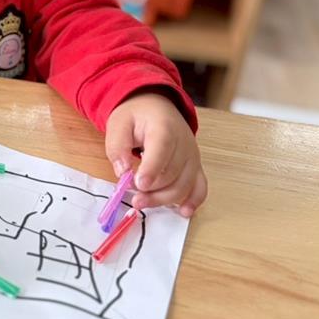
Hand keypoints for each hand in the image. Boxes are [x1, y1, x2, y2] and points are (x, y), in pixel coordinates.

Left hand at [105, 93, 206, 217]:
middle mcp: (184, 142)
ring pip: (184, 185)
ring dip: (163, 199)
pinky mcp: (195, 166)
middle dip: (151, 190)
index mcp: (164, 127)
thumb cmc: (136, 116)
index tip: (137, 184)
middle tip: (132, 197)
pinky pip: (200, 186)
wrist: (156, 107)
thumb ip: (117, 146)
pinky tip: (183, 212)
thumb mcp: (118, 123)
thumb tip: (122, 171)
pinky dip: (193, 200)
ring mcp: (192, 156)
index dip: (151, 169)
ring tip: (142, 203)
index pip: (162, 149)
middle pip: (172, 173)